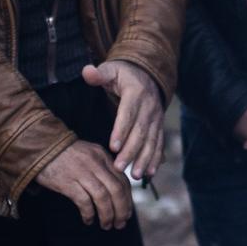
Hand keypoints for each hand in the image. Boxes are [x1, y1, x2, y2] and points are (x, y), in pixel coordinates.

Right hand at [37, 141, 133, 228]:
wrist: (40, 146)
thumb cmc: (64, 154)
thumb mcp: (88, 154)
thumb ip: (102, 167)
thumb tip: (116, 191)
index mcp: (102, 156)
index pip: (123, 180)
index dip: (127, 199)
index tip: (127, 212)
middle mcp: (95, 163)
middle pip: (116, 190)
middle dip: (121, 210)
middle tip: (120, 223)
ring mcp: (81, 172)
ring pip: (103, 197)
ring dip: (107, 215)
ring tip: (106, 225)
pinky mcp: (67, 181)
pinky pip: (84, 201)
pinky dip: (89, 213)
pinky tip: (88, 220)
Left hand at [82, 60, 164, 180]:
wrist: (148, 74)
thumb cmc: (123, 74)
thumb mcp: (111, 69)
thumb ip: (98, 74)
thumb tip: (87, 72)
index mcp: (136, 92)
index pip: (127, 114)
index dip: (121, 131)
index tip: (113, 147)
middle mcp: (149, 106)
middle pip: (140, 132)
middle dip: (131, 151)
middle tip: (119, 167)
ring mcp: (157, 118)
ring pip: (152, 141)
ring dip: (144, 159)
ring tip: (135, 176)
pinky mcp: (159, 127)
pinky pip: (159, 144)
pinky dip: (155, 159)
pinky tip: (149, 174)